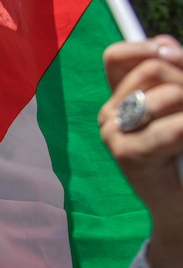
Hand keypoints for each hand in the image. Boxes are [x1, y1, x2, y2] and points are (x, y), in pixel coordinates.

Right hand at [98, 36, 182, 221]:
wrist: (182, 201)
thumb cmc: (182, 152)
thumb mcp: (180, 98)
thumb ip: (174, 68)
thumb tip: (165, 48)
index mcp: (121, 97)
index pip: (116, 57)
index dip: (146, 49)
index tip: (174, 59)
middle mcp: (110, 114)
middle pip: (151, 69)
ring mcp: (113, 134)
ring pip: (166, 95)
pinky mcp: (126, 155)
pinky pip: (171, 128)